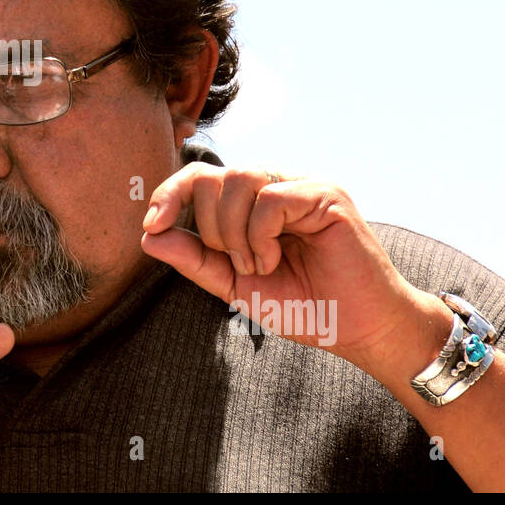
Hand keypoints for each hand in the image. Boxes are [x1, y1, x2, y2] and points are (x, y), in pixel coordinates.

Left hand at [140, 163, 425, 361]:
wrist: (357, 329)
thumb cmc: (304, 306)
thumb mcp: (233, 284)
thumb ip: (193, 259)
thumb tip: (148, 235)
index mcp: (253, 202)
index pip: (201, 177)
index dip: (170, 193)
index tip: (152, 223)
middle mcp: (276, 185)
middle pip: (214, 175)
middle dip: (209, 225)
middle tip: (238, 263)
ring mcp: (302, 185)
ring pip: (239, 179)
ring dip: (234, 231)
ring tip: (257, 264)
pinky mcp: (325, 194)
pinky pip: (270, 198)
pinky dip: (260, 234)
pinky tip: (274, 258)